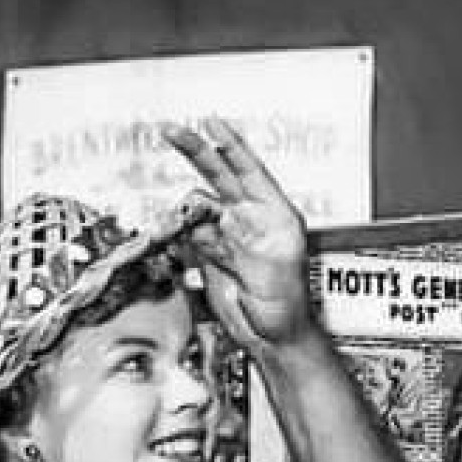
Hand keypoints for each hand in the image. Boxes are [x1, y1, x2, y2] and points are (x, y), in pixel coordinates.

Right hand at [163, 117, 313, 354]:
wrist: (274, 339)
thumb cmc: (289, 307)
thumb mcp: (275, 268)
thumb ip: (244, 240)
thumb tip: (217, 220)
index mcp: (276, 216)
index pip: (250, 170)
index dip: (230, 145)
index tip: (211, 123)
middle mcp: (253, 221)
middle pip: (221, 177)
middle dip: (197, 153)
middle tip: (172, 131)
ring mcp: (232, 237)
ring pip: (200, 209)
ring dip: (187, 213)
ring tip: (183, 228)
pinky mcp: (215, 255)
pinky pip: (192, 235)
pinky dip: (182, 235)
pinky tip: (182, 242)